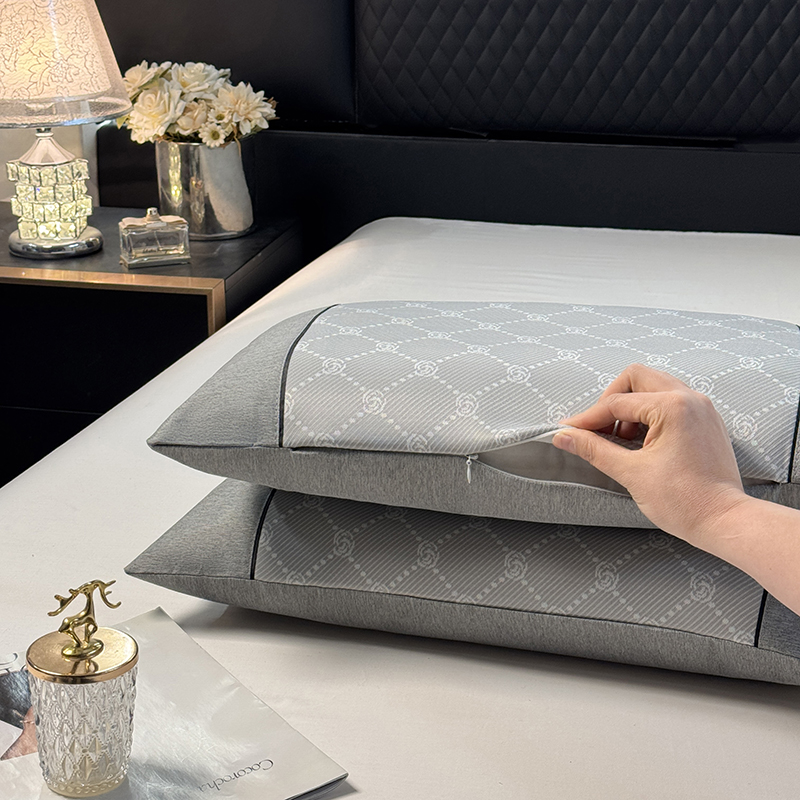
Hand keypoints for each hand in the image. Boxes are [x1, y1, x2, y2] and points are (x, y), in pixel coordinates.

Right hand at [551, 363, 747, 547]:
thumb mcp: (631, 473)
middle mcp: (690, 398)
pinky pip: (670, 401)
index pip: (616, 403)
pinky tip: (640, 441)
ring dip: (630, 407)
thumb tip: (564, 436)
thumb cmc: (685, 501)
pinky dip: (649, 414)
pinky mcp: (705, 420)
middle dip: (610, 402)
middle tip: (596, 429)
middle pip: (636, 378)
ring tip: (620, 439)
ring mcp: (701, 407)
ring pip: (653, 387)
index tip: (568, 432)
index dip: (587, 419)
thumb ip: (594, 449)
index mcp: (673, 407)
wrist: (724, 521)